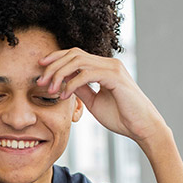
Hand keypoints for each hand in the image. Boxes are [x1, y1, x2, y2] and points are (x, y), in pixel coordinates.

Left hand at [38, 48, 167, 144]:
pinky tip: (65, 96)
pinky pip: (87, 74)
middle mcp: (108, 63)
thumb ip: (81, 89)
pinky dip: (72, 84)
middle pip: (73, 54)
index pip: (75, 55)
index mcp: (103, 67)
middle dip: (53, 66)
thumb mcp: (94, 102)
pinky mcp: (115, 77)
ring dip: (59, 74)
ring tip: (50, 89)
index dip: (56, 59)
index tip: (40, 69)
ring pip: (78, 62)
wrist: (142, 128)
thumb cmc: (121, 117)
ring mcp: (113, 68)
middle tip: (40, 81)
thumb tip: (64, 82)